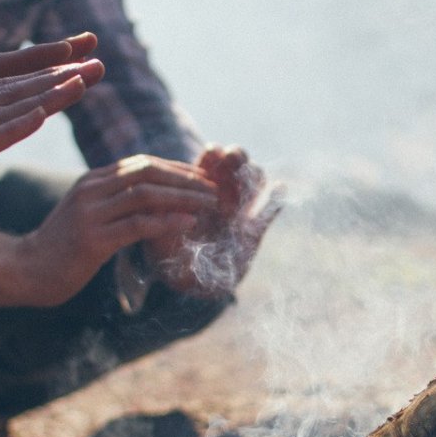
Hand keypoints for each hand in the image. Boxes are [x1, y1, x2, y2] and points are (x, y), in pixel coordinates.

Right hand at [0, 37, 104, 215]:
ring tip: (83, 82)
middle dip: (58, 77)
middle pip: (13, 90)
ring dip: (45, 97)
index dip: (40, 72)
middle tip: (100, 63)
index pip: (2, 83)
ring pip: (3, 110)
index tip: (76, 63)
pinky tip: (39, 116)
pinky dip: (10, 127)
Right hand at [4, 155, 220, 306]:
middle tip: (216, 190)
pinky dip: (167, 222)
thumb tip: (152, 199)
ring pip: (146, 194)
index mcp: (93, 180)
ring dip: (184, 197)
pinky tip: (189, 224)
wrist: (27, 270)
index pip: (142, 164)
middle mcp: (91, 189)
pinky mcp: (92, 239)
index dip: (178, 169)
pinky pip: (137, 225)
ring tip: (210, 205)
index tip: (206, 179)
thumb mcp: (89, 215)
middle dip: (186, 179)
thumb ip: (114, 203)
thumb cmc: (64, 248)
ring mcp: (90, 213)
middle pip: (147, 172)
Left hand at [143, 145, 280, 297]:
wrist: (192, 284)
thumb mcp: (161, 241)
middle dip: (237, 157)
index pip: (211, 164)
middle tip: (232, 157)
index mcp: (200, 192)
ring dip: (254, 175)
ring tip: (247, 178)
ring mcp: (241, 212)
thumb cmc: (170, 260)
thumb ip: (162, 226)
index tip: (213, 152)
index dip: (214, 155)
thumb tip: (156, 207)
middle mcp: (222, 196)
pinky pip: (270, 210)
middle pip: (237, 165)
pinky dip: (277, 199)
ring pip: (255, 182)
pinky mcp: (255, 232)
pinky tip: (280, 189)